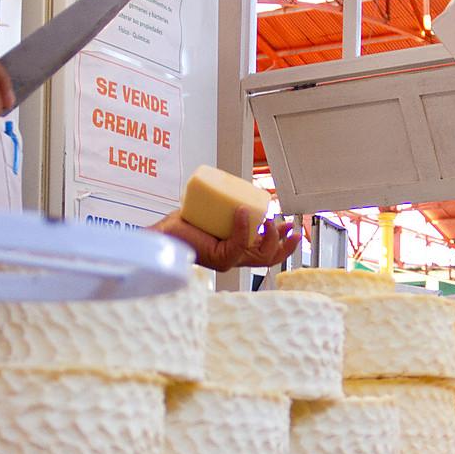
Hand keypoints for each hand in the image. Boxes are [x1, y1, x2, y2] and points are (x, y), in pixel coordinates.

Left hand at [157, 208, 302, 272]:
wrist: (163, 234)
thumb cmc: (183, 225)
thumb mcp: (214, 213)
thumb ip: (227, 208)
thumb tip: (241, 193)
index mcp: (236, 249)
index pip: (266, 252)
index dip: (283, 242)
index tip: (291, 227)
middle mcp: (234, 257)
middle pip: (268, 258)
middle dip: (284, 245)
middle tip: (289, 227)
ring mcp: (228, 260)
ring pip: (259, 255)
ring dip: (268, 236)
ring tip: (269, 219)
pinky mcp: (219, 258)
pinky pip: (238, 245)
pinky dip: (244, 228)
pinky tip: (243, 212)